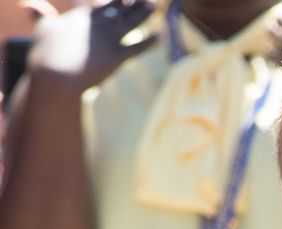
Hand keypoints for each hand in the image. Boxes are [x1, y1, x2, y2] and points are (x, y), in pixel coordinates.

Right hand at [27, 0, 156, 92]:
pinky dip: (150, 41)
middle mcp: (98, 24)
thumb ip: (41, 16)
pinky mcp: (117, 56)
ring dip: (144, 13)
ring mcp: (108, 39)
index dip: (113, 0)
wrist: (55, 75)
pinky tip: (160, 34)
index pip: (102, 3)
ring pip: (131, 22)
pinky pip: (138, 47)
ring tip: (155, 6)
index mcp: (81, 16)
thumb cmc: (46, 54)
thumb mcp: (43, 30)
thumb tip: (28, 6)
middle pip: (119, 8)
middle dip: (132, 1)